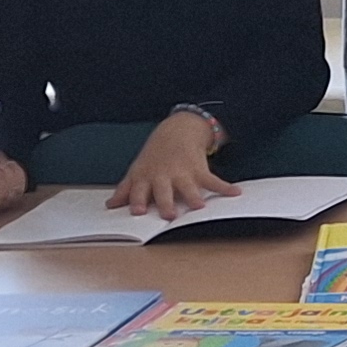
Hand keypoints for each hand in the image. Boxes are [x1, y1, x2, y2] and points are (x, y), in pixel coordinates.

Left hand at [108, 110, 238, 219]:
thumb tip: (110, 206)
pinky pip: (213, 180)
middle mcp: (163, 176)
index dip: (138, 201)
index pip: (139, 191)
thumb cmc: (154, 157)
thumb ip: (125, 190)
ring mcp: (182, 173)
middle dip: (166, 202)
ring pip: (188, 187)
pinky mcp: (200, 170)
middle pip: (164, 191)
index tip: (138, 211)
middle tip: (169, 215)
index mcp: (146, 178)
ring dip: (193, 196)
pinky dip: (225, 187)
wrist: (176, 132)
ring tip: (199, 206)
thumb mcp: (137, 171)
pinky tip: (235, 192)